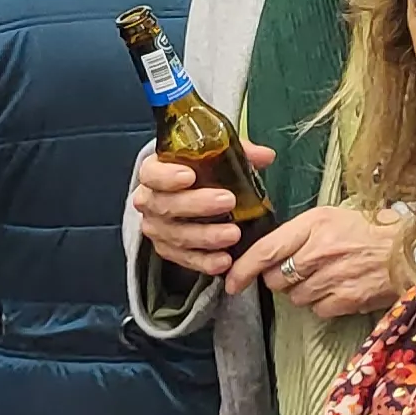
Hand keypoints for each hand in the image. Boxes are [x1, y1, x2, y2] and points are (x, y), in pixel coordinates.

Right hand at [134, 138, 273, 274]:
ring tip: (233, 234)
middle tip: (227, 201)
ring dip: (206, 236)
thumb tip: (266, 155)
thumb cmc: (197, 172)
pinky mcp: (168, 250)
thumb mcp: (212, 157)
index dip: (167, 176)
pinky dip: (205, 261)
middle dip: (197, 205)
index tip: (190, 176)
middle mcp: (150, 201)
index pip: (152, 174)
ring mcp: (157, 228)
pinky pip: (184, 259)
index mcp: (154, 173)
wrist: (183, 196)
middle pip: (166, 205)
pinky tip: (224, 260)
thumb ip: (237, 153)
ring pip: (177, 235)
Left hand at [231, 204, 411, 316]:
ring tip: (326, 277)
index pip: (265, 250)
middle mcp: (319, 250)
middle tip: (300, 270)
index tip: (231, 282)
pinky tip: (340, 289)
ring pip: (295, 297)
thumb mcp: (333, 217)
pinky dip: (324, 304)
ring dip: (303, 292)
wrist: (411, 251)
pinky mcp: (346, 299)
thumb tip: (270, 254)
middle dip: (280, 278)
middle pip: (276, 278)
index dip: (243, 268)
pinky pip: (318, 310)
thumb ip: (300, 233)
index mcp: (314, 224)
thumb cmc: (372, 229)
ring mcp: (332, 277)